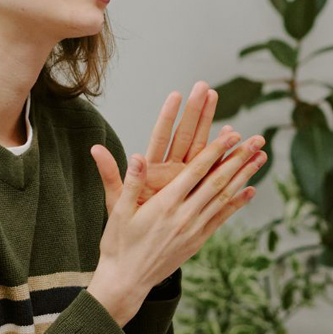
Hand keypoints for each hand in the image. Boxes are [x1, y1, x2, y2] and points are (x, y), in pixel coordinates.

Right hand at [86, 129, 266, 322]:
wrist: (127, 281)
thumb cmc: (118, 244)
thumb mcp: (119, 211)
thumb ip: (130, 182)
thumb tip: (138, 156)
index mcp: (165, 205)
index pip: (196, 171)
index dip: (216, 151)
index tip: (232, 134)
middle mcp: (184, 216)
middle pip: (218, 181)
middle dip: (239, 159)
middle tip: (257, 141)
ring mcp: (194, 230)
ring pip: (224, 197)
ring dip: (244, 176)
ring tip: (261, 159)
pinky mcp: (198, 241)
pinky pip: (222, 218)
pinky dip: (237, 203)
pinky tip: (250, 190)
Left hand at [90, 83, 227, 209]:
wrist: (142, 245)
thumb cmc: (127, 222)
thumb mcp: (116, 199)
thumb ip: (111, 174)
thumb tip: (95, 149)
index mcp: (153, 169)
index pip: (161, 137)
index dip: (168, 117)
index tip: (176, 95)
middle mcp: (171, 169)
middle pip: (186, 135)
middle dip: (196, 111)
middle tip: (204, 87)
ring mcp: (186, 177)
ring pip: (203, 147)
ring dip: (214, 127)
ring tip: (226, 108)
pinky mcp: (197, 188)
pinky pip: (214, 170)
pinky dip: (225, 156)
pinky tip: (237, 141)